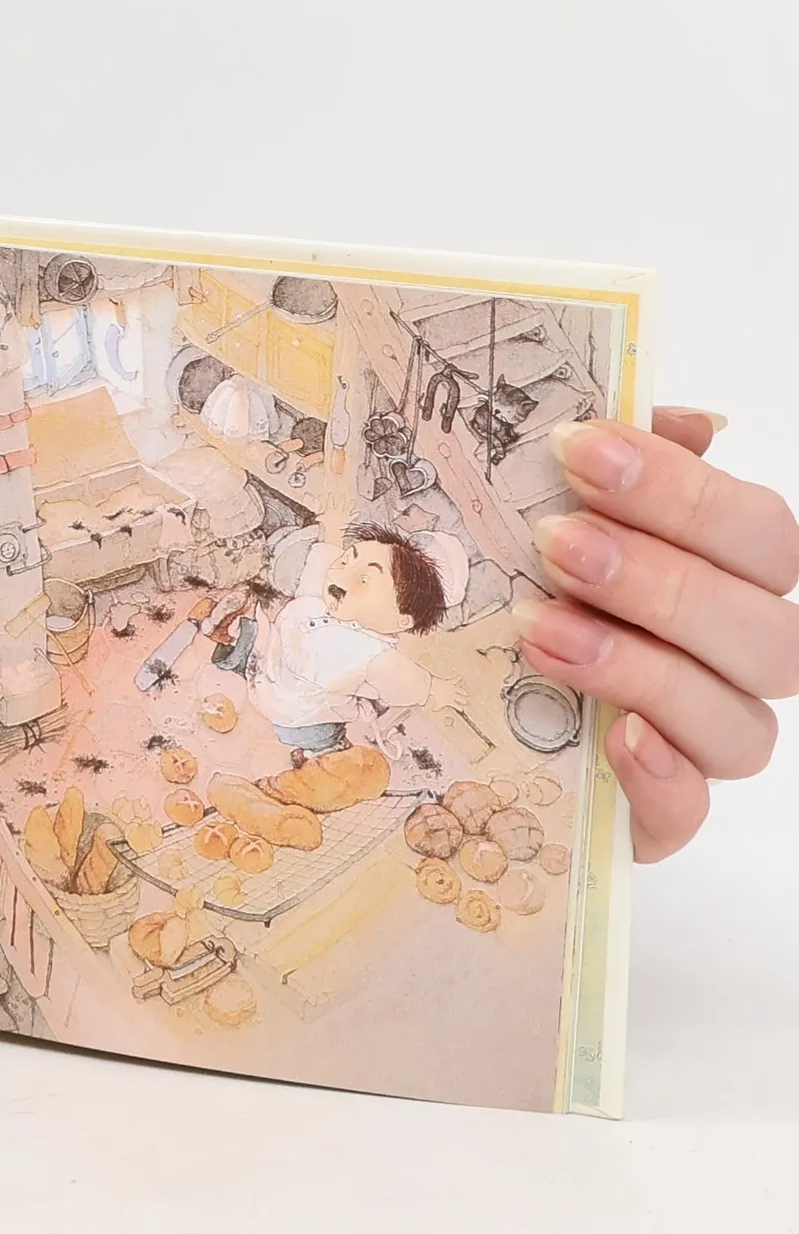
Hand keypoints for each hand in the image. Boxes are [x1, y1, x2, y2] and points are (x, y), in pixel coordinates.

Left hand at [427, 674, 468, 713]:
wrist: (433, 687)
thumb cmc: (435, 696)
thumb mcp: (436, 705)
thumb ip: (437, 708)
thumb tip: (433, 711)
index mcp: (450, 701)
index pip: (457, 706)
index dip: (459, 708)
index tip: (461, 709)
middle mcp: (453, 695)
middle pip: (461, 699)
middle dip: (464, 700)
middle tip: (466, 702)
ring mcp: (453, 688)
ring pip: (460, 690)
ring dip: (464, 692)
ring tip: (466, 693)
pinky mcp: (451, 682)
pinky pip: (456, 680)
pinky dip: (458, 678)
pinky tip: (460, 677)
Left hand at [512, 407, 798, 861]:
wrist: (472, 730)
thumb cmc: (532, 600)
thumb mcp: (552, 527)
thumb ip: (619, 474)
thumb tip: (683, 417)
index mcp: (731, 582)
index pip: (759, 533)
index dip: (682, 490)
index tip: (580, 448)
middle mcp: (735, 663)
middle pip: (761, 624)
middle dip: (659, 577)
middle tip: (555, 541)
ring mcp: (702, 744)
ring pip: (736, 720)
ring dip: (641, 667)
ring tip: (543, 630)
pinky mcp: (657, 815)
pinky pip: (690, 809)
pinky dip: (662, 774)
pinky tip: (616, 737)